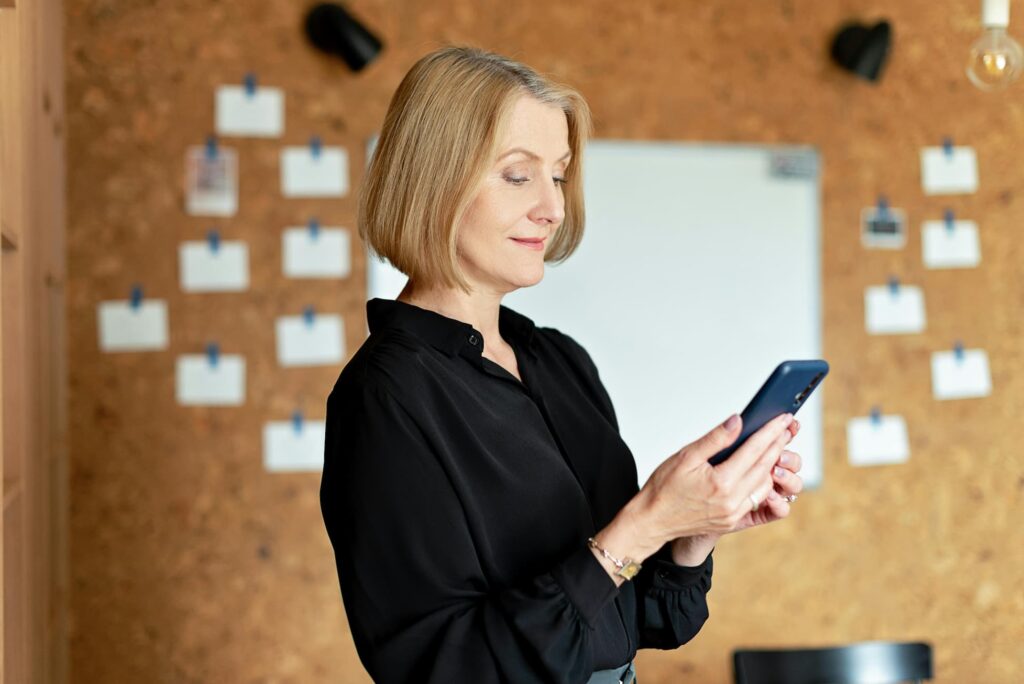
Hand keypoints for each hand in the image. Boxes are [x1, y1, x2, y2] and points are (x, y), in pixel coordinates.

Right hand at [627, 413, 794, 551]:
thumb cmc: (664, 488)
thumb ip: (715, 439)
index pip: (754, 451)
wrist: (652, 520)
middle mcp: (731, 501)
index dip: (770, 432)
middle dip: (777, 445)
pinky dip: (761, 482)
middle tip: (786, 428)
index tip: (782, 419)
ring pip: (764, 485)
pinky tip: (760, 470)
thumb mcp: (686, 456)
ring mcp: (733, 514)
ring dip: (772, 465)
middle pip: (764, 467)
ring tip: (774, 446)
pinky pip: (755, 499)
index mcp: (721, 482)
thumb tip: (737, 422)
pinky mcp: (732, 521)